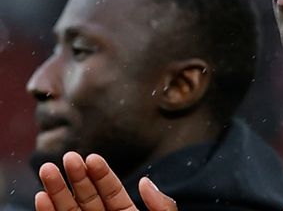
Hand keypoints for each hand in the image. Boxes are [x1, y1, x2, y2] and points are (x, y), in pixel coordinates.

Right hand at [35, 151, 176, 210]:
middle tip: (68, 156)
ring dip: (57, 190)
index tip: (92, 157)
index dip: (102, 174)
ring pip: (70, 209)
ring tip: (47, 170)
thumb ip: (161, 206)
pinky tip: (42, 197)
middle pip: (87, 197)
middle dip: (76, 176)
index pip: (112, 190)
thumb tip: (145, 182)